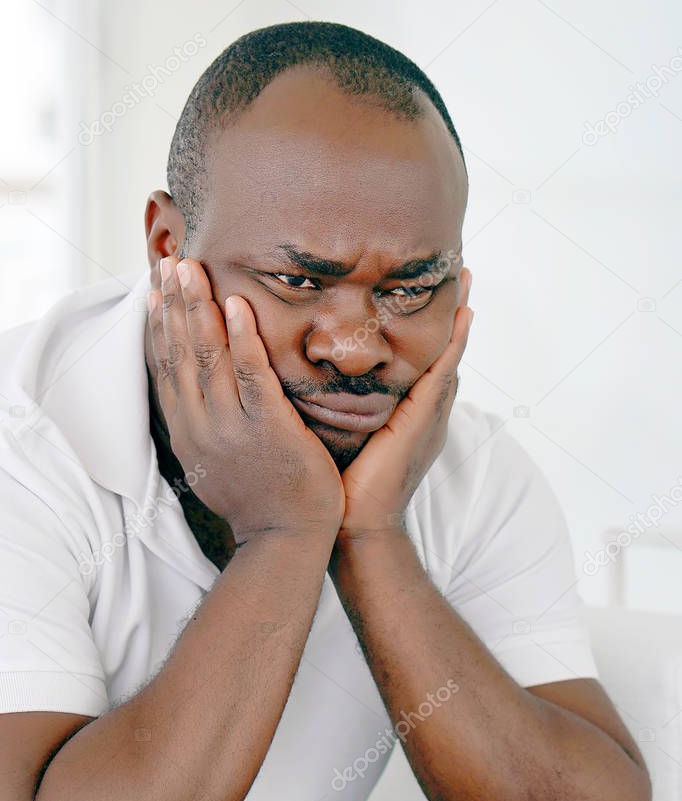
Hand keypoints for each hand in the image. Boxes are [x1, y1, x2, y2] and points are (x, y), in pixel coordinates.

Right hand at [147, 256, 345, 543]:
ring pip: (207, 357)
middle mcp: (200, 424)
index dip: (158, 323)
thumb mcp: (213, 459)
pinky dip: (241, 338)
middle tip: (169, 260)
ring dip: (197, 309)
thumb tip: (196, 388)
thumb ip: (203, 420)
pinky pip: (252, 375)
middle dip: (173, 303)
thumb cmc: (256, 496)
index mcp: (187, 430)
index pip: (164, 366)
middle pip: (179, 352)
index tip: (154, 287)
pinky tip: (236, 306)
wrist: (284, 539)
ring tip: (192, 269)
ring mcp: (232, 426)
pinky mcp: (268, 427)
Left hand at [336, 268, 473, 546]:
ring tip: (466, 283)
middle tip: (461, 273)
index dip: (431, 330)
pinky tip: (461, 319)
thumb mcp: (343, 435)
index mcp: (407, 416)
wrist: (354, 527)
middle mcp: (424, 414)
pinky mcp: (422, 423)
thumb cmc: (342, 488)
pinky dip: (453, 346)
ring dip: (458, 321)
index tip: (430, 294)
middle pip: (443, 354)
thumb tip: (316, 378)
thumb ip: (341, 406)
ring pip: (447, 358)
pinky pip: (441, 376)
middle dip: (453, 316)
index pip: (423, 363)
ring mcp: (429, 419)